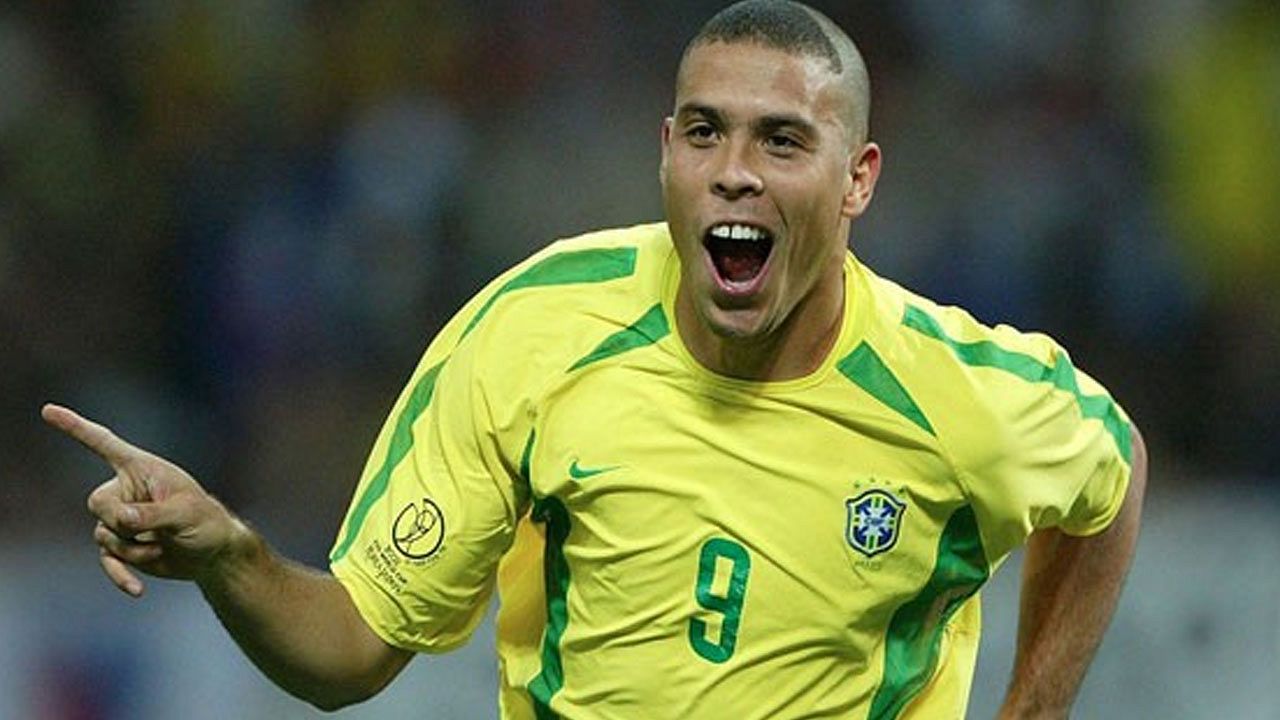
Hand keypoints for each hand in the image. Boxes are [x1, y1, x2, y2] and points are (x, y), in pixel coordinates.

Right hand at [43, 403, 246, 596]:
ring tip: (165, 546)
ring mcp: (120, 520)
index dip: (76, 428)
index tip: (48, 410)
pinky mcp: (121, 547)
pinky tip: (138, 590)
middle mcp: (125, 491)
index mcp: (142, 469)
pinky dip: (121, 575)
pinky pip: (109, 561)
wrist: (213, 552)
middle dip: (122, 521)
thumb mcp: (186, 514)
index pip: (104, 443)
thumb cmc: (206, 522)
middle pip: (97, 503)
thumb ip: (152, 515)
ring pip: (104, 535)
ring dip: (136, 549)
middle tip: (155, 528)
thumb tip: (120, 521)